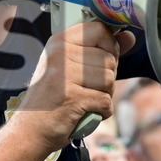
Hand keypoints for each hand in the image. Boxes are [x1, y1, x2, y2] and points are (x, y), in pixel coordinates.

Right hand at [17, 22, 133, 151]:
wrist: (30, 130)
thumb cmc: (53, 98)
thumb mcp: (71, 66)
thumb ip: (101, 50)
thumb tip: (130, 37)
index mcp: (60, 41)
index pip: (100, 30)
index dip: (110, 47)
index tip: (101, 62)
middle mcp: (60, 53)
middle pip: (109, 59)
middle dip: (106, 79)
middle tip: (86, 89)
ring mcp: (65, 75)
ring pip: (110, 80)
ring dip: (104, 96)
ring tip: (85, 100)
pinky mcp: (72, 97)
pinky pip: (106, 101)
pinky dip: (101, 112)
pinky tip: (85, 112)